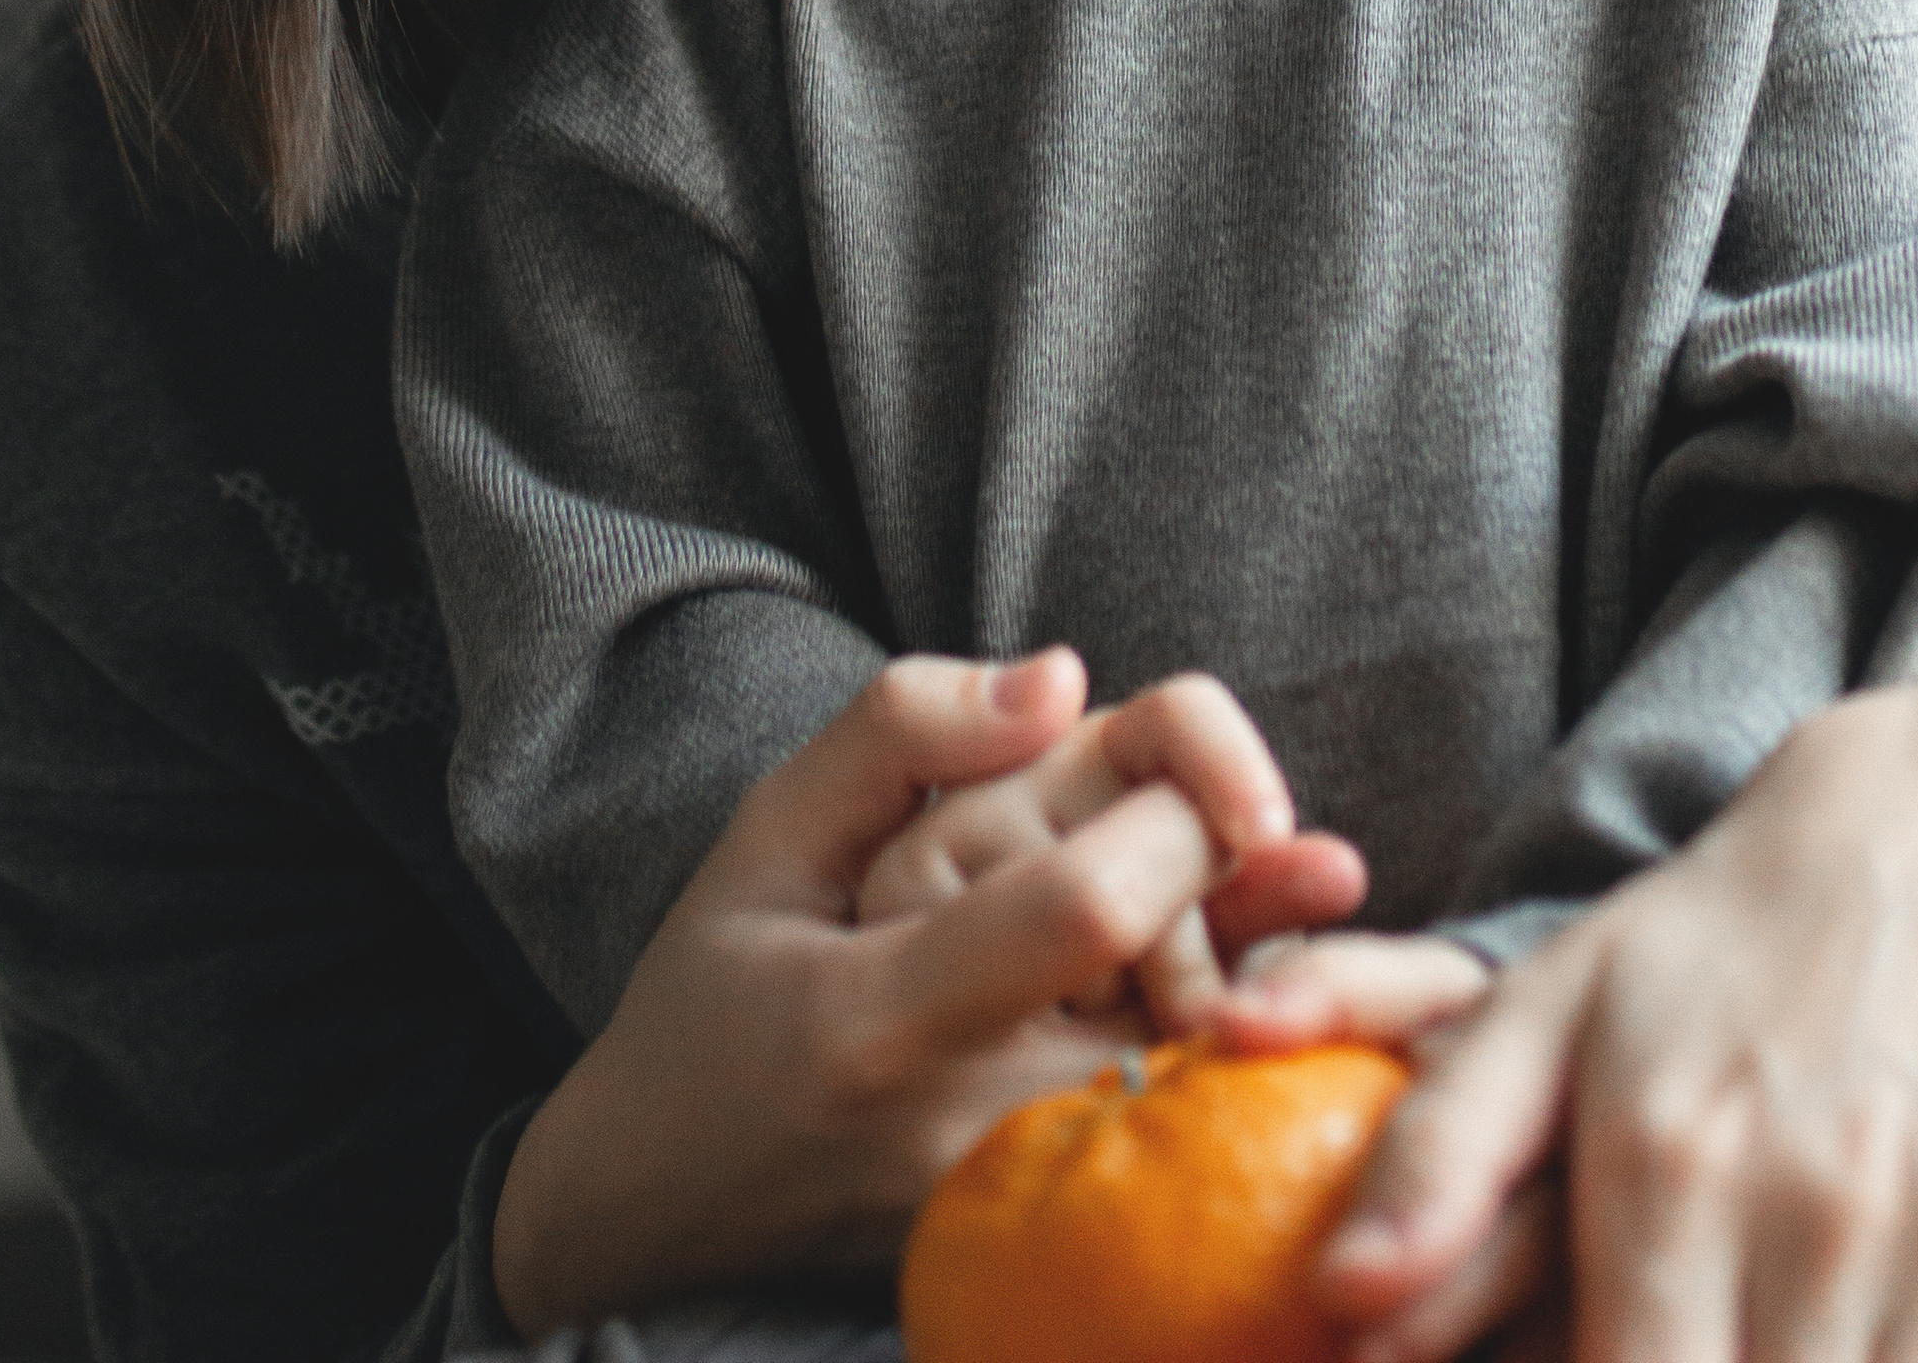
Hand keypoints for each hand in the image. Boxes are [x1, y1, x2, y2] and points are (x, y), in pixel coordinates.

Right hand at [492, 646, 1366, 1332]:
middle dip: (1227, 875)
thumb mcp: (771, 826)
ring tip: (1218, 891)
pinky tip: (1204, 973)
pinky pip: (1199, 1120)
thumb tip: (1064, 676)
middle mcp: (970, 1135)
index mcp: (884, 1020)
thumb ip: (904, 730)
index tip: (1179, 768)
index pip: (1092, 905)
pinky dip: (1230, 1028)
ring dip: (1252, 954)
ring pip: (1224, 1061)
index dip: (1179, 811)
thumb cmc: (718, 993)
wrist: (665, 1203)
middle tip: (1207, 824)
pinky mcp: (1059, 1240)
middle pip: (1192, 985)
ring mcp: (1024, 1208)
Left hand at [1256, 677, 1917, 1362]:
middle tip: (1652, 1316)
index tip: (1568, 1360)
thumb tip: (1339, 1298)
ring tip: (1738, 1285)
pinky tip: (1849, 1270)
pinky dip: (1881, 1350)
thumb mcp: (1550, 1006)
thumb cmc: (1715, 938)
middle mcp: (1816, 1214)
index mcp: (1673, 1159)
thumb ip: (1439, 1154)